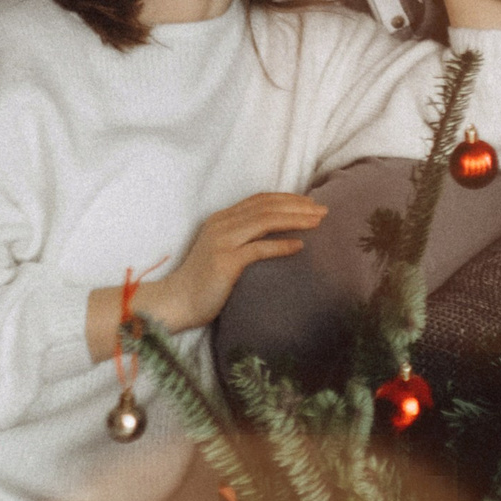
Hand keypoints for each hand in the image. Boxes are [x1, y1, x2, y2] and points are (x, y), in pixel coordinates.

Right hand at [147, 193, 328, 330]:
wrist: (176, 302)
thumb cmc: (203, 282)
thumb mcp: (223, 251)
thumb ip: (244, 239)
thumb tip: (278, 235)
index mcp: (221, 219)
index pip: (260, 200)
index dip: (288, 198)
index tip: (311, 203)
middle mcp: (221, 224)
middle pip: (267, 206)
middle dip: (298, 206)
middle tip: (324, 210)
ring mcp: (222, 241)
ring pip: (265, 221)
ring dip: (295, 219)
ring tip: (318, 222)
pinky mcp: (225, 262)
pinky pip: (259, 248)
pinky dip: (282, 245)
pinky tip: (300, 245)